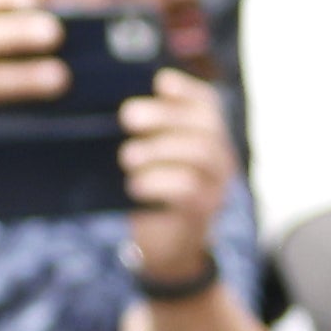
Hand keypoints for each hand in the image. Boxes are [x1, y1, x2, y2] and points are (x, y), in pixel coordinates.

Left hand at [124, 69, 239, 281]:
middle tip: (126, 116)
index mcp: (206, 137)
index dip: (186, 89)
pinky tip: (135, 185)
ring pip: (202, 154)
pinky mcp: (203, 211)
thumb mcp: (144, 161)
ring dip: (160, 150)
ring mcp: (216, 184)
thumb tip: (112, 109)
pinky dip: (160, 183)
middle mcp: (218, 157)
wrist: (163, 249)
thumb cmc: (149, 195)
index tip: (158, 81)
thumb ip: (139, 136)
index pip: (206, 103)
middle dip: (165, 116)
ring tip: (126, 156)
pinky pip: (190, 190)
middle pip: (204, 125)